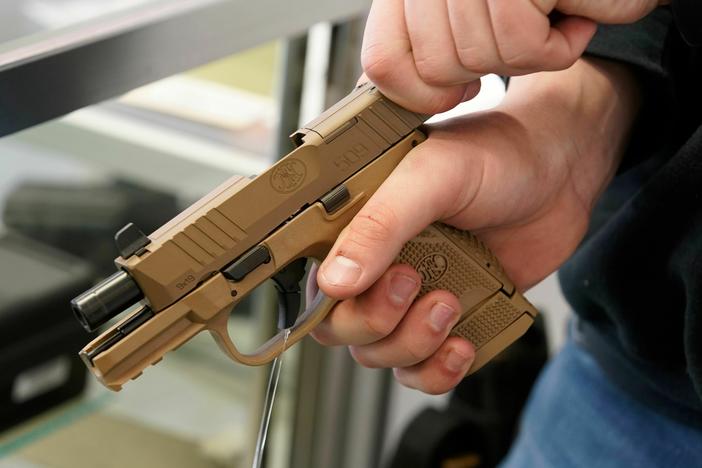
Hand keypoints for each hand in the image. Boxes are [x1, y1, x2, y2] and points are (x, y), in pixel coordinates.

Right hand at [310, 58, 639, 393]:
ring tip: (450, 304)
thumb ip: (380, 226)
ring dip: (414, 345)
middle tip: (415, 283)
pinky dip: (440, 371)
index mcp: (359, 227)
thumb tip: (335, 281)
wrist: (561, 170)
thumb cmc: (494, 155)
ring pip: (385, 354)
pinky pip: (427, 369)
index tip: (376, 283)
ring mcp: (416, 295)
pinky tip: (463, 344)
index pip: (318, 285)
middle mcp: (380, 265)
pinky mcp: (453, 317)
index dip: (334, 302)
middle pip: (346, 330)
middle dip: (378, 322)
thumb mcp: (431, 177)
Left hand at [362, 0, 663, 113]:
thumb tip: (383, 90)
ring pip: (478, 58)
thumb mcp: (467, 20)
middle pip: (436, 68)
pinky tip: (568, 13)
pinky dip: (557, 47)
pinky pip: (521, 46)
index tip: (459, 87)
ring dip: (527, 54)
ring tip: (546, 15)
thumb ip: (417, 49)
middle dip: (486, 68)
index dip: (419, 94)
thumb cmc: (543, 1)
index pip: (383, 63)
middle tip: (518, 30)